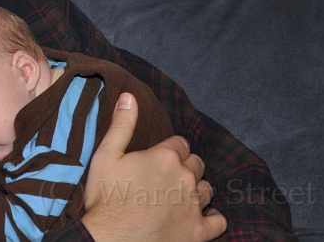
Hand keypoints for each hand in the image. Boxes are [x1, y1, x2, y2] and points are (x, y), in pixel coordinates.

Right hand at [82, 93, 226, 241]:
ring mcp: (193, 206)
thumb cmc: (105, 199)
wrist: (111, 239)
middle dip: (184, 167)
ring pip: (207, 189)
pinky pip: (218, 220)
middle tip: (166, 177)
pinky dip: (212, 217)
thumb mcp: (106, 156)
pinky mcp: (197, 231)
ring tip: (180, 195)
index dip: (169, 149)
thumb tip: (129, 96)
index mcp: (164, 157)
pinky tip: (200, 216)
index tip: (158, 159)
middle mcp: (185, 178)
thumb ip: (121, 124)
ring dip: (196, 190)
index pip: (180, 143)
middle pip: (196, 164)